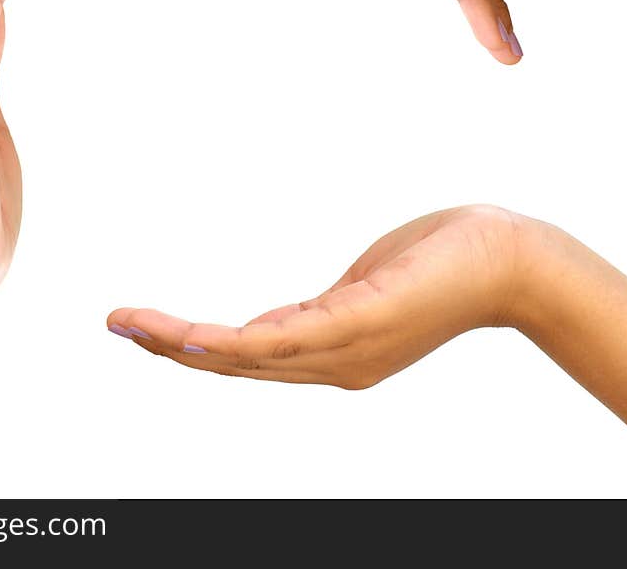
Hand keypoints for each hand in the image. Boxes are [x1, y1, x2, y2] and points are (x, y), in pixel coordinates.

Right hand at [107, 205, 528, 387]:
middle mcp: (332, 365)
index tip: (146, 329)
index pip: (248, 359)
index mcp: (329, 353)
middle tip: (116, 325)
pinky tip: (192, 336)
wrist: (510, 260)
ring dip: (184, 348)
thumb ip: (321, 307)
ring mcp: (346, 348)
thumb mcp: (366, 288)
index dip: (193, 350)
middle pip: (237, 366)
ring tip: (133, 328)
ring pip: (250, 359)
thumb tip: (278, 316)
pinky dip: (230, 343)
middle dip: (170, 350)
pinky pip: (284, 340)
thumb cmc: (439, 265)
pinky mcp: (363, 322)